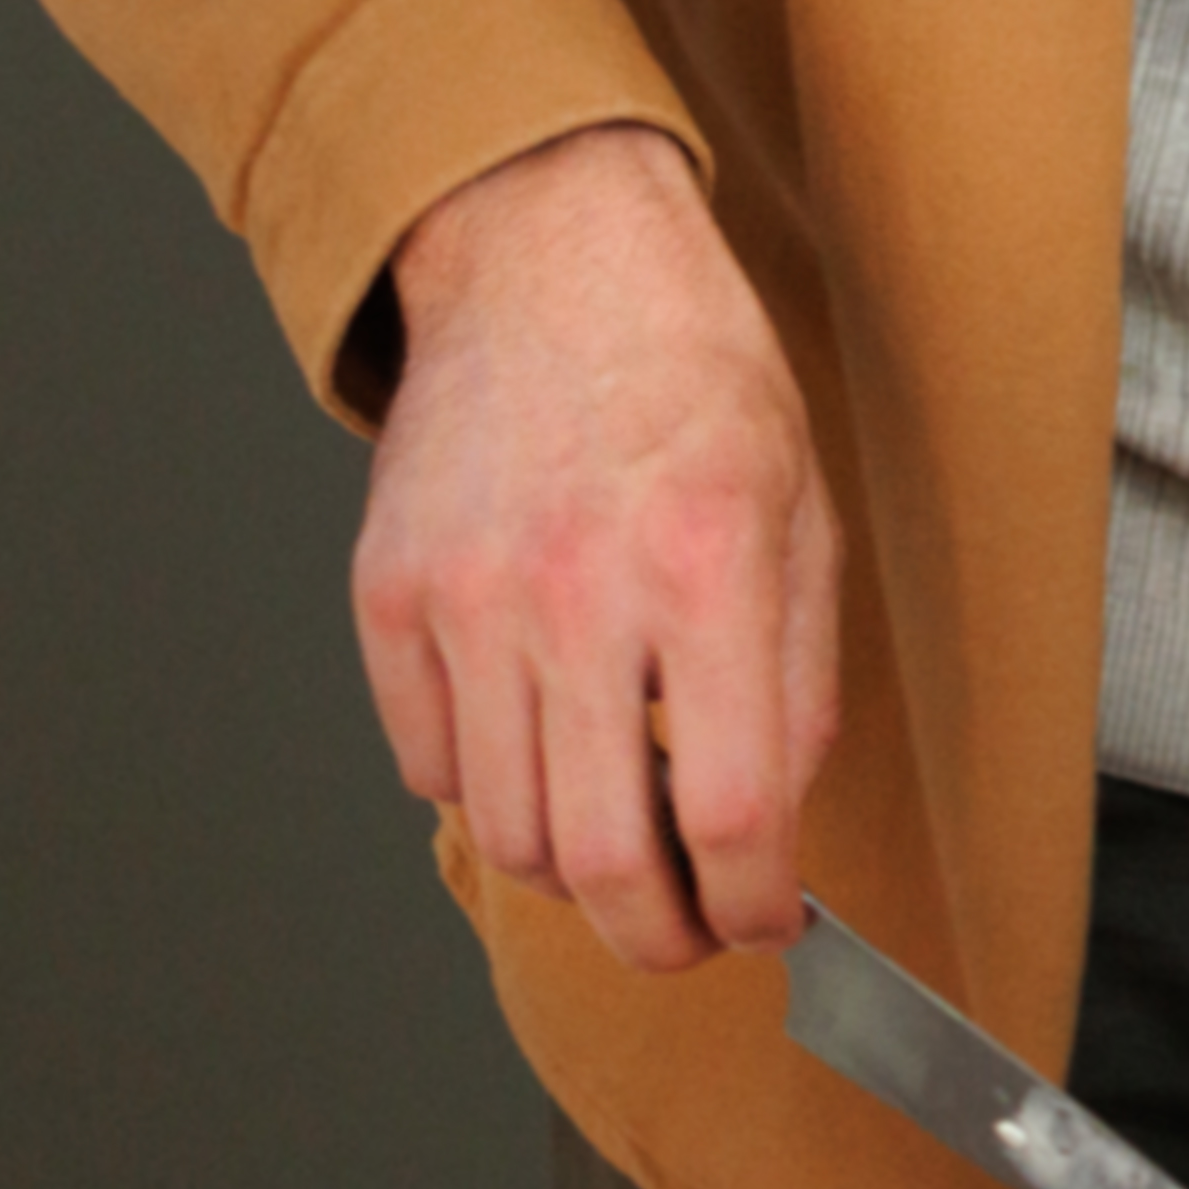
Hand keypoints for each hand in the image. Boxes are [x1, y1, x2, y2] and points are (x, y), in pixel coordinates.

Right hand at [355, 124, 841, 979]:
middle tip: (685, 930)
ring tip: (617, 829)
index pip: (730, 813)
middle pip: (600, 859)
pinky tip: (535, 738)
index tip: (767, 920)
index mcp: (705, 567)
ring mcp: (465, 596)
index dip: (754, 905)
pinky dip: (484, 786)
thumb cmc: (690, 370)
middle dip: (656, 935)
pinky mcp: (387, 592)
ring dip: (572, 868)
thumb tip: (776, 828)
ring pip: (505, 833)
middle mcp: (577, 592)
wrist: (547, 253)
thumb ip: (798, 680)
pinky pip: (426, 764)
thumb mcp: (801, 510)